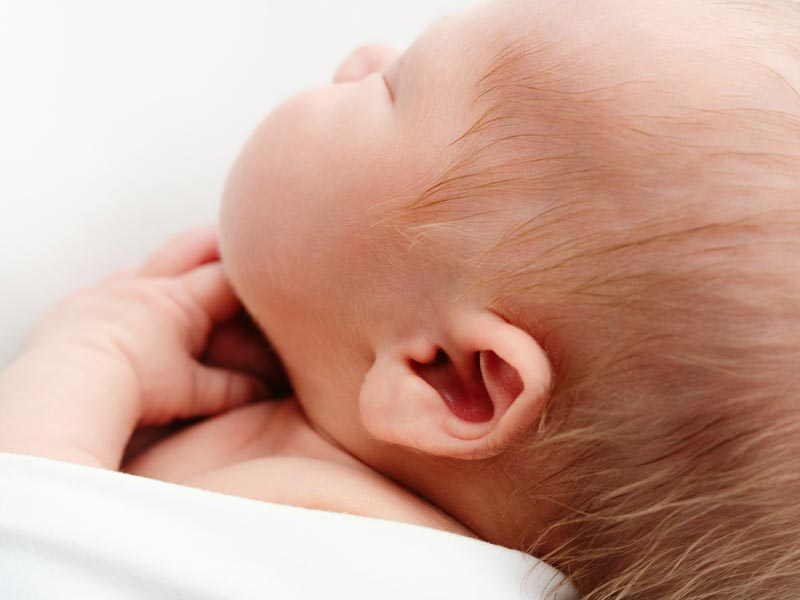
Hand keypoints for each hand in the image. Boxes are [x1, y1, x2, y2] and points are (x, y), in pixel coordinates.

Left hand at [0, 226, 275, 468]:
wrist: (66, 388)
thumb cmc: (133, 387)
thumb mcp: (192, 392)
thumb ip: (232, 389)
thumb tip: (265, 393)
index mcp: (178, 302)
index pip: (225, 276)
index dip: (250, 270)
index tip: (269, 265)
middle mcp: (144, 286)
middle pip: (188, 249)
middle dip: (215, 240)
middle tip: (237, 234)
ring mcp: (110, 291)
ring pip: (148, 264)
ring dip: (170, 265)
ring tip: (186, 266)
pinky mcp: (79, 305)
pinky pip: (110, 287)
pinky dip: (129, 288)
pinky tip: (132, 298)